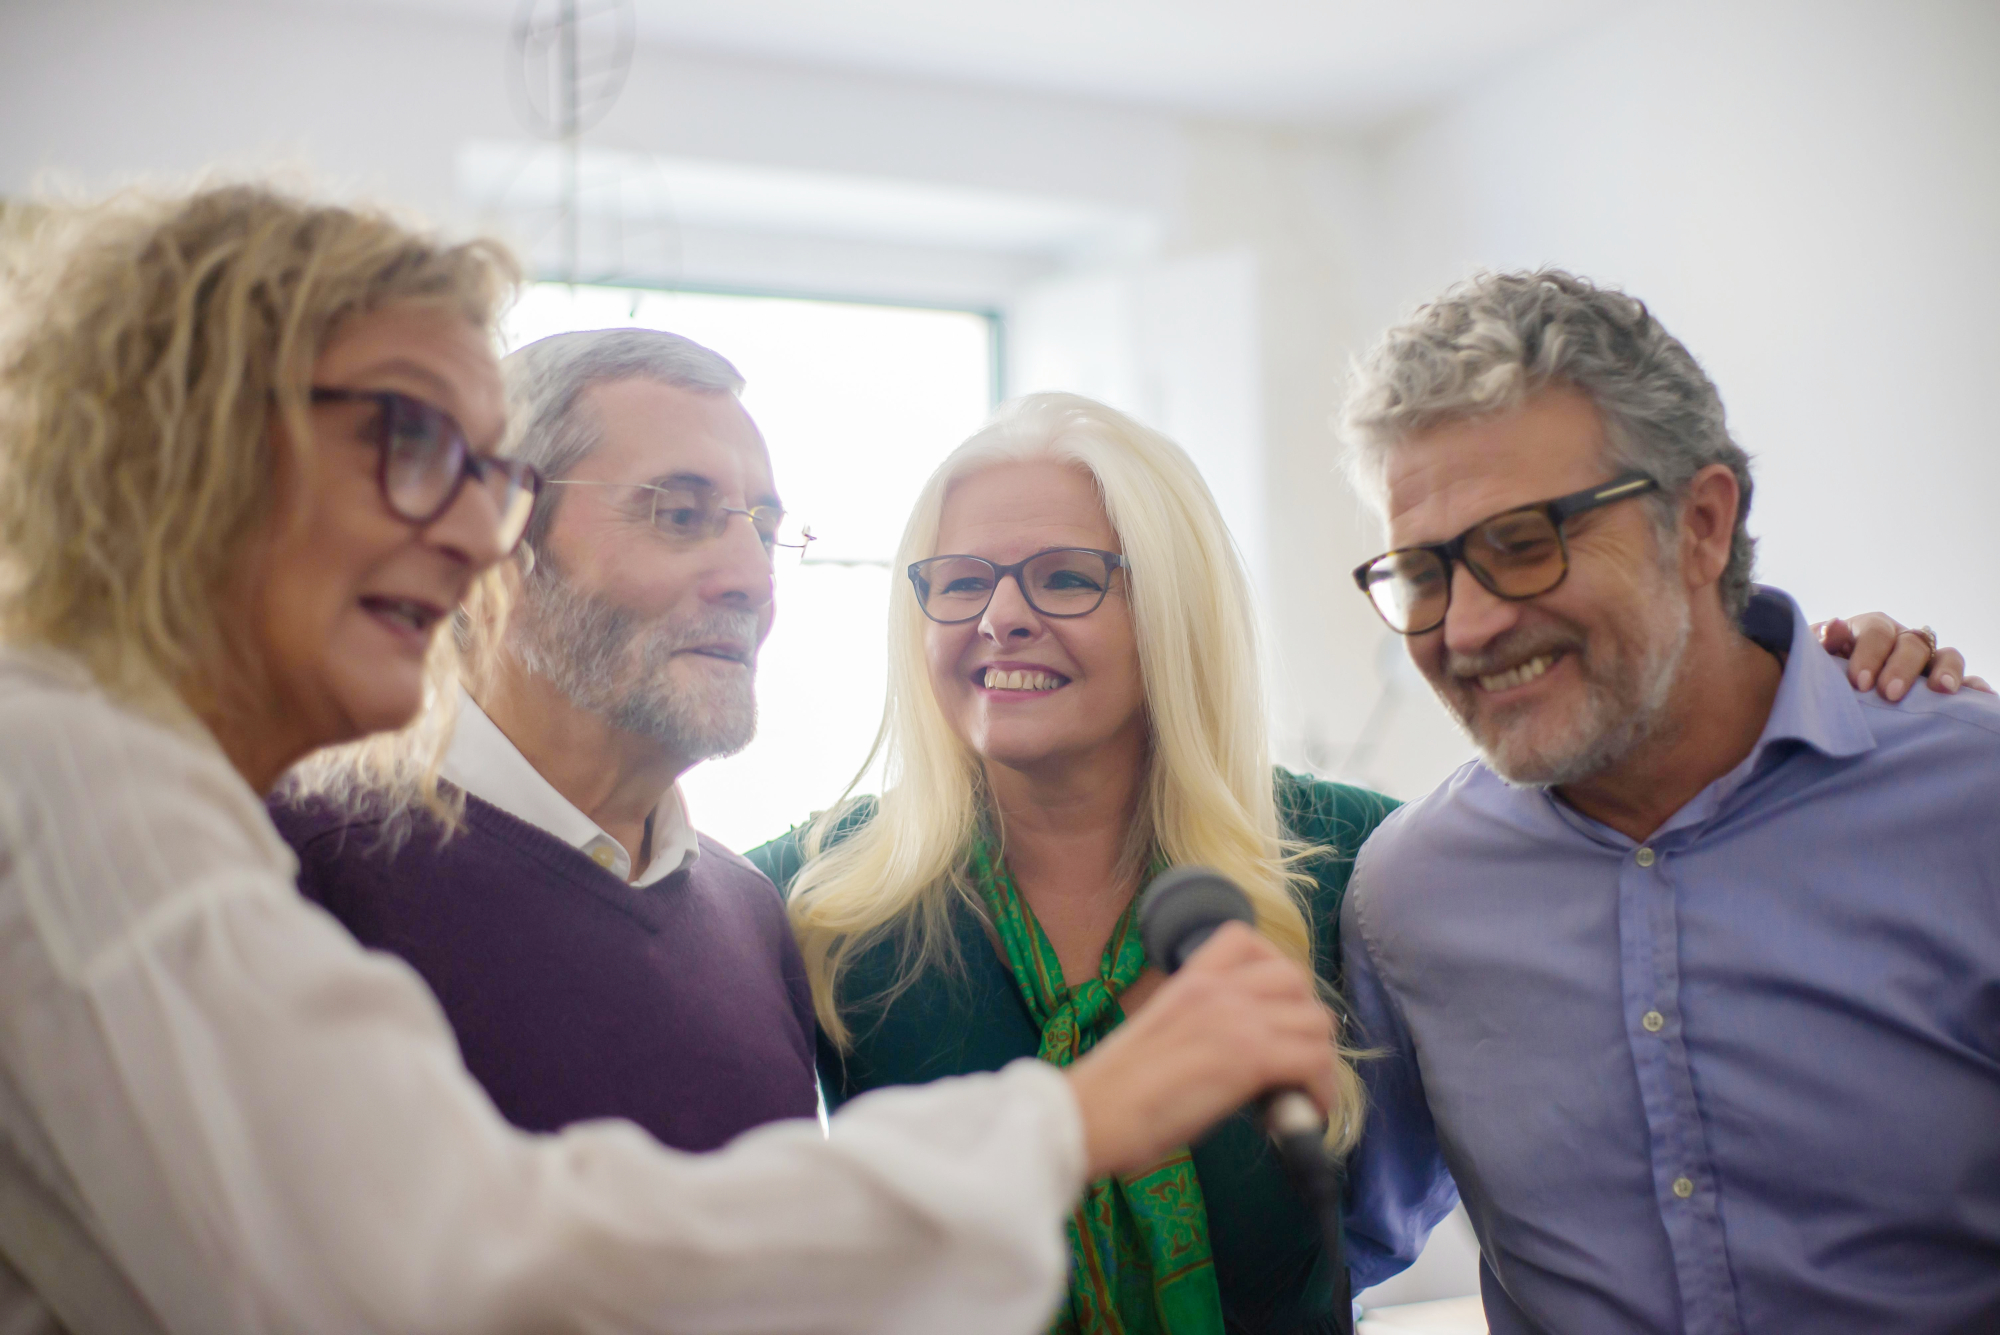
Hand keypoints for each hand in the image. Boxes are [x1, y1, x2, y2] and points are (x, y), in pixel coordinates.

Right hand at [1063, 923, 1339, 1178]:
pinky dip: (1320, 1090)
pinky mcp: (1249, 1057)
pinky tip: (1305, 1112)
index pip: (1246, 939)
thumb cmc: (1114, 1090)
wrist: (1091, 1114)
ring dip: (1318, 1060)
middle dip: (1305, 1019)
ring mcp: (1235, 1018)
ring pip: (1316, 1021)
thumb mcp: (1161, 1032)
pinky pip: (1315, 1062)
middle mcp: (1217, 989)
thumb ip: (1203, 1026)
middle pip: (1296, 979)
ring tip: (1299, 1092)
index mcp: (1189, 979)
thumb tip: (1244, 1057)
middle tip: (1293, 1059)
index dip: (1274, 969)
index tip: (1274, 1009)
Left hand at [1814, 612, 1991, 699]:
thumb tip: (1834, 626)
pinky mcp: (1942, 682)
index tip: (1857, 683)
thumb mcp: (1816, 656)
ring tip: (1943, 691)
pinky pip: (1967, 682)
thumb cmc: (1824, 669)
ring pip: (1946, 656)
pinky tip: (1982, 698)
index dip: (1869, 654)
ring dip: (1947, 671)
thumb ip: (1822, 642)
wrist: (1832, 687)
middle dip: (1902, 668)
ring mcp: (1927, 661)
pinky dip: (1975, 688)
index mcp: (1873, 629)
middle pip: (1912, 644)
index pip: (1877, 632)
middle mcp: (1904, 640)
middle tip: (1889, 693)